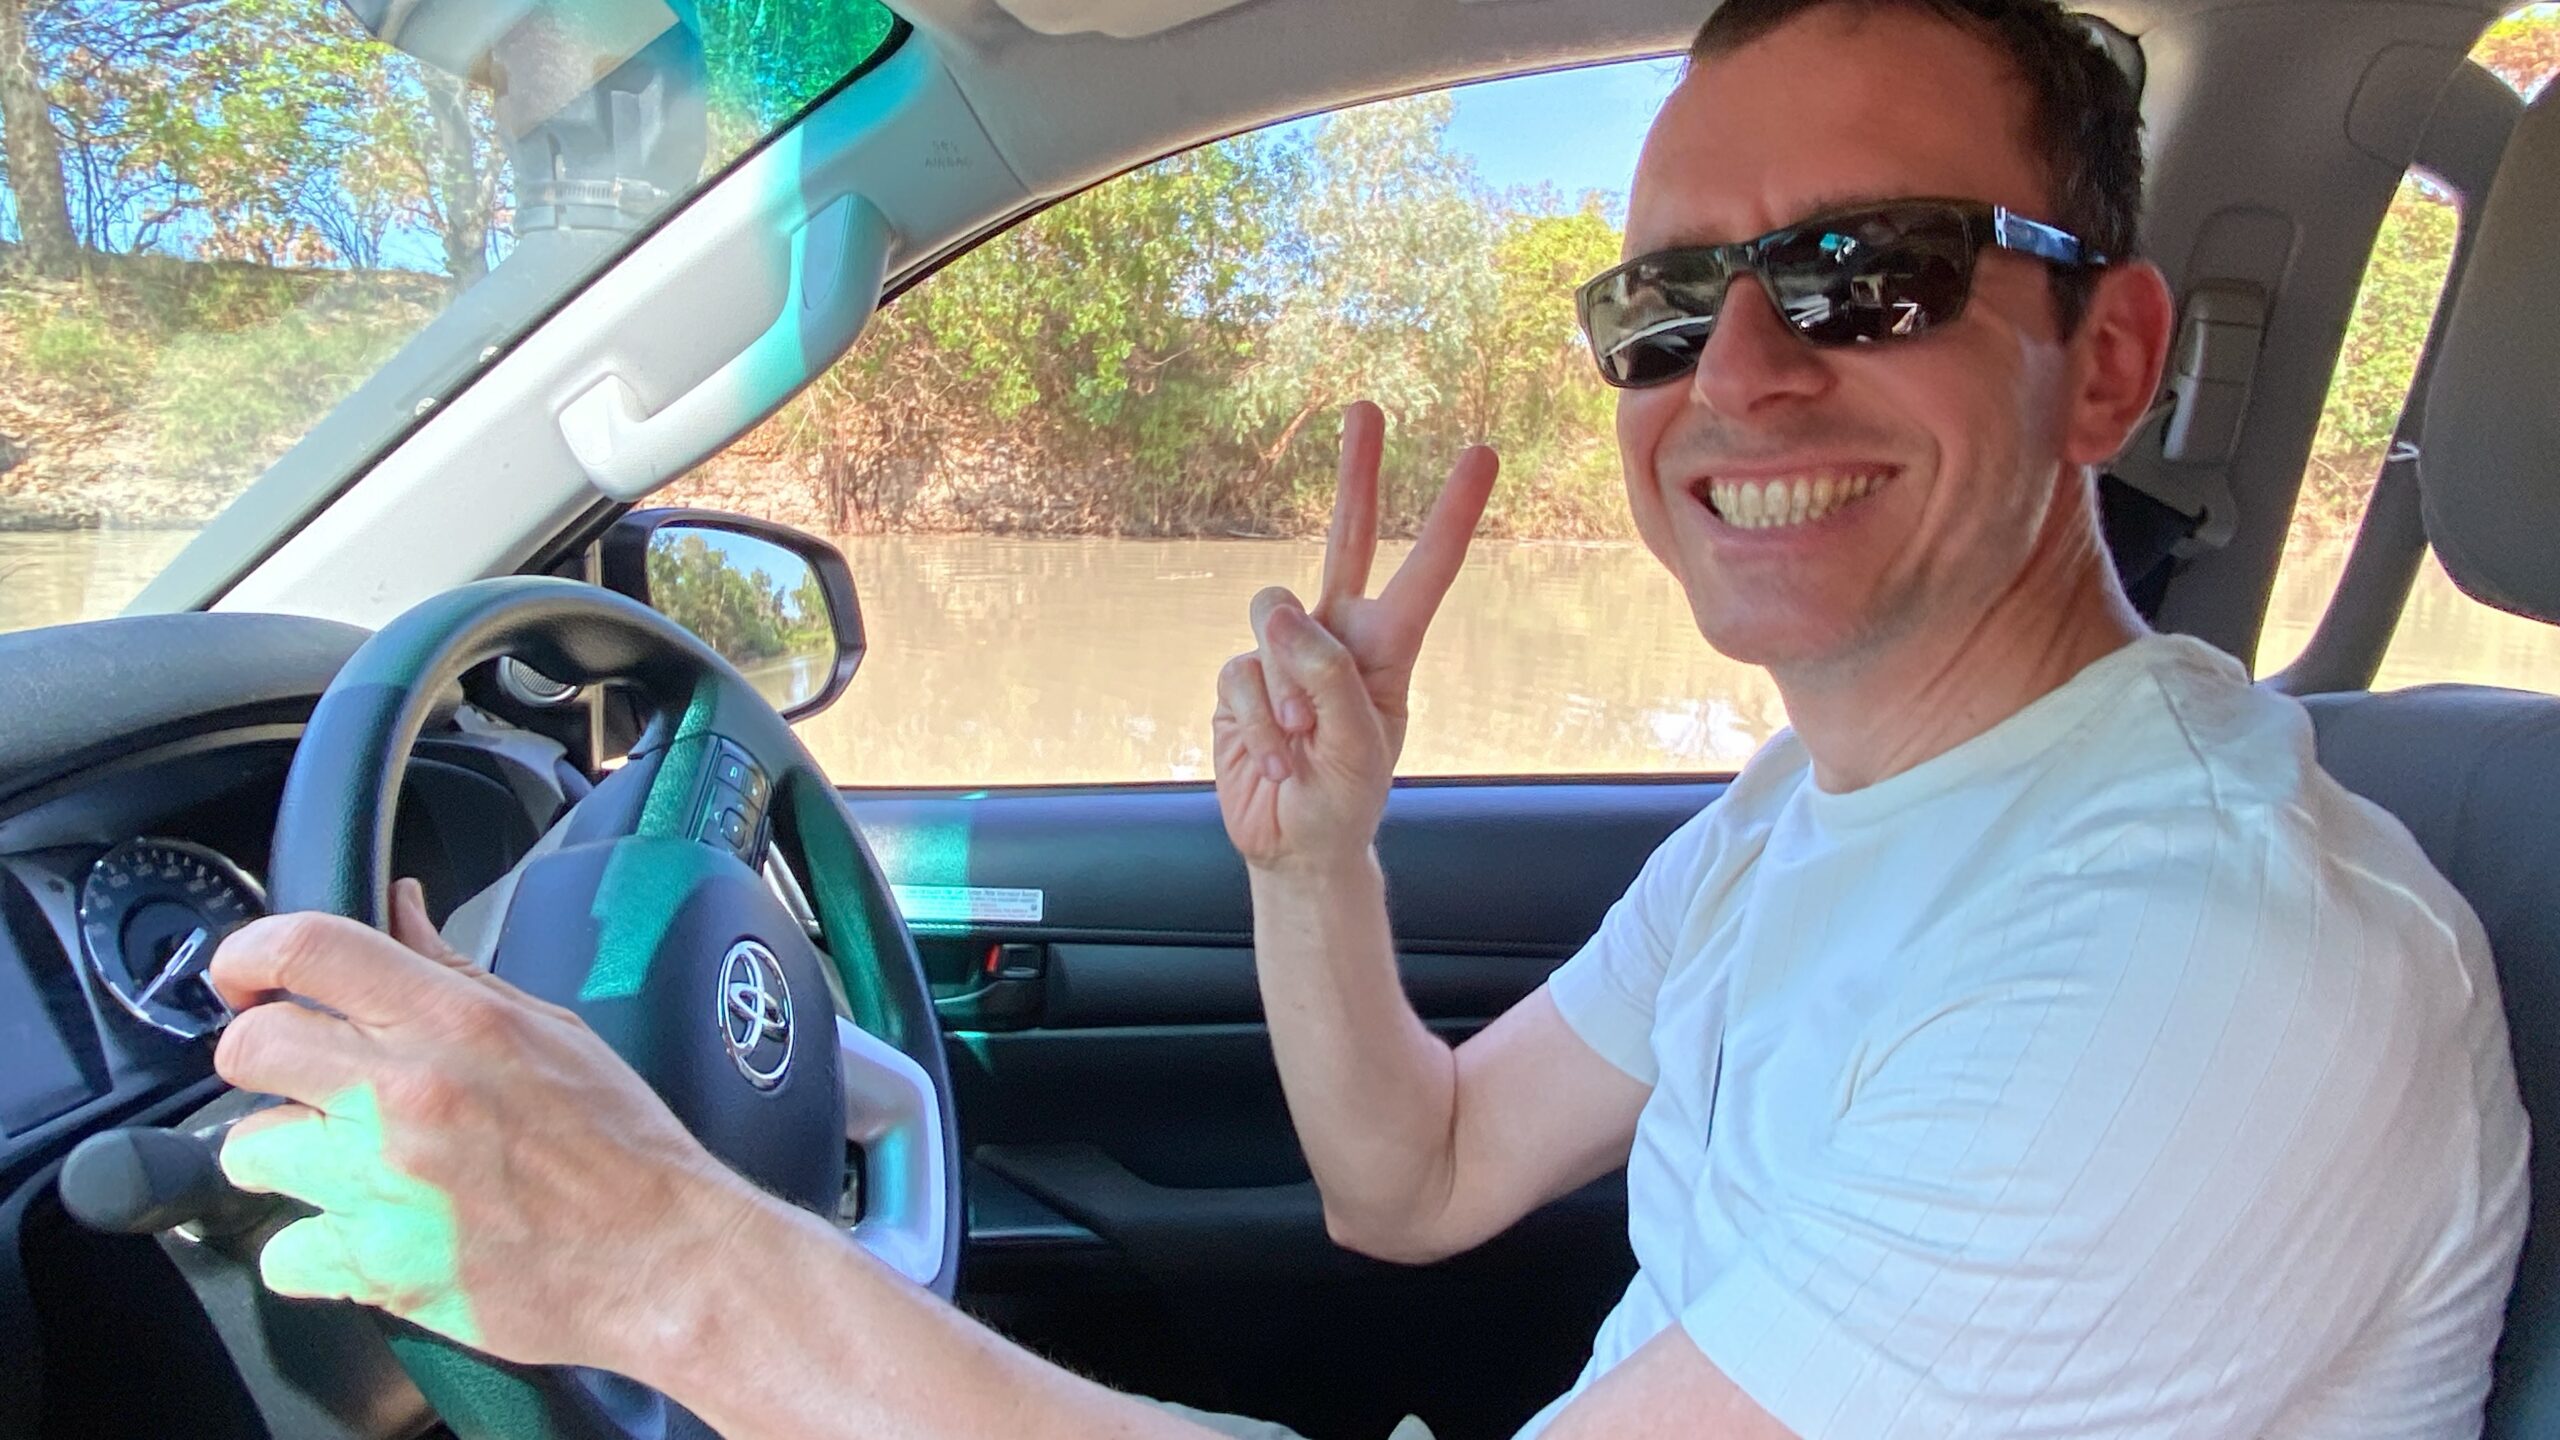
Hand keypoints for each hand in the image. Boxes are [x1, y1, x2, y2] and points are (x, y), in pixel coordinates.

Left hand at [208, 879, 756, 1372]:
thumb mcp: (550, 1029)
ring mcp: (384, 1183)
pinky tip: (365, 1235)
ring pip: (247, 1150)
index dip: (249, 957)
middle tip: (301, 1079)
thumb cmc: (622, 1145)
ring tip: (344, 1166)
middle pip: (249, 1047)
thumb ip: (454, 969)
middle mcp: (408, 1092)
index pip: (303, 949)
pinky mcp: (376, 1266)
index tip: (247, 978)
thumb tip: (398, 908)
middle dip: (262, 1059)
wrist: (664, 1257)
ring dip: (287, 1156)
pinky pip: (281, 1253)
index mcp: (455, 1022)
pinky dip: (313, 1252)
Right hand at [1213, 401, 1496, 869]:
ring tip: (1299, 740)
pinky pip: (1237, 672)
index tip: (1480, 453)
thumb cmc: (1342, 801)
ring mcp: (1285, 653)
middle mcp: (1338, 636)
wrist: (1290, 843)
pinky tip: (1270, 751)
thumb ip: (1328, 679)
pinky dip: (1252, 718)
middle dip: (1357, 474)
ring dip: (1282, 687)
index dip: (1451, 513)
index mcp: (1388, 650)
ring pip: (1272, 617)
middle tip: (1366, 406)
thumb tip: (1281, 610)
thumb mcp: (1356, 751)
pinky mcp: (1240, 676)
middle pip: (1347, 539)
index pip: (1425, 571)